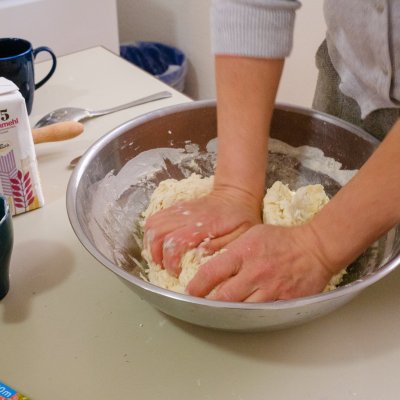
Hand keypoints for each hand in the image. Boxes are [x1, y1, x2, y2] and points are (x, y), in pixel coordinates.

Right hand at [143, 187, 261, 276]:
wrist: (236, 194)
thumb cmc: (240, 219)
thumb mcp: (240, 237)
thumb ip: (219, 248)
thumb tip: (198, 258)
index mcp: (204, 225)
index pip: (175, 242)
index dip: (171, 261)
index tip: (177, 272)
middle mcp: (188, 215)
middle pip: (157, 232)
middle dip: (155, 254)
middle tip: (164, 267)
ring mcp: (180, 209)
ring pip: (152, 223)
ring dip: (150, 243)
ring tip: (160, 257)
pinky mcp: (176, 208)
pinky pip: (155, 218)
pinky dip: (151, 233)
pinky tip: (160, 245)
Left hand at [187, 223, 333, 301]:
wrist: (315, 248)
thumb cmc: (282, 239)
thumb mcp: (251, 234)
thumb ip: (230, 248)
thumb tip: (209, 258)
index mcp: (244, 253)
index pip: (212, 272)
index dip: (197, 285)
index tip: (191, 291)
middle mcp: (254, 272)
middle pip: (223, 296)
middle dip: (209, 303)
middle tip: (202, 304)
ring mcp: (270, 289)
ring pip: (241, 309)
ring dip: (228, 311)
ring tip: (221, 311)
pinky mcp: (284, 301)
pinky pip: (262, 313)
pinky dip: (251, 314)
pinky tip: (246, 313)